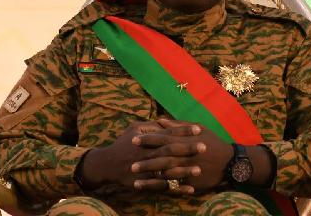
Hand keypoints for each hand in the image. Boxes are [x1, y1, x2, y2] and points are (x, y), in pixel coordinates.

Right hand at [79, 120, 201, 192]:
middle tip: (204, 147)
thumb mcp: (134, 129)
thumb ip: (151, 125)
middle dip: (187, 149)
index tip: (198, 129)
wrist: (107, 165)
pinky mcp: (146, 184)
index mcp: (147, 140)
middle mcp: (147, 154)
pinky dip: (176, 188)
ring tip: (199, 170)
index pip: (168, 133)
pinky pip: (163, 187)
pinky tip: (190, 189)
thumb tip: (166, 120)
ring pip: (168, 171)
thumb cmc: (123, 144)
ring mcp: (147, 170)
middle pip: (170, 151)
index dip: (183, 131)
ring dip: (184, 171)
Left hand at [132, 119, 233, 191]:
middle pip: (162, 157)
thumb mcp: (198, 128)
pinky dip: (161, 186)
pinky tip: (149, 187)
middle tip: (130, 162)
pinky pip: (175, 184)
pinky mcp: (192, 181)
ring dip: (150, 175)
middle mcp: (186, 154)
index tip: (134, 139)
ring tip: (134, 177)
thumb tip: (160, 120)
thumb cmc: (212, 142)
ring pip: (166, 173)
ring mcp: (189, 169)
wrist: (230, 162)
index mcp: (186, 140)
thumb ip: (178, 125)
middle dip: (146, 159)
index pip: (164, 138)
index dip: (148, 139)